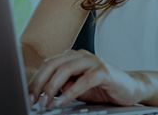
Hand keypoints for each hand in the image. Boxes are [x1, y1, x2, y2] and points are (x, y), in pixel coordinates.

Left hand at [27, 49, 147, 107]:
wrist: (130, 88)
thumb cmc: (102, 87)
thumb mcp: (77, 87)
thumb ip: (62, 86)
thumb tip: (42, 92)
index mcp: (72, 57)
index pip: (48, 64)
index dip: (36, 79)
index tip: (27, 94)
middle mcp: (81, 55)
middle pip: (54, 64)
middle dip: (40, 82)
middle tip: (32, 98)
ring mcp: (93, 61)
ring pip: (66, 69)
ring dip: (53, 87)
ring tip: (45, 102)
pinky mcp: (104, 71)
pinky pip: (84, 80)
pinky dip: (71, 92)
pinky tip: (63, 101)